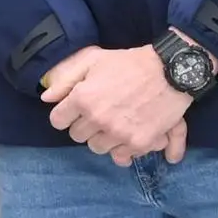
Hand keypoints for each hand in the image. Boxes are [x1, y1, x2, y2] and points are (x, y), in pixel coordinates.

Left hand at [41, 47, 192, 165]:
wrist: (170, 71)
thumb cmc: (129, 63)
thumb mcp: (93, 60)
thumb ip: (66, 79)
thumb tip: (47, 98)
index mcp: (82, 98)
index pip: (58, 121)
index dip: (66, 115)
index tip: (75, 112)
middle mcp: (98, 119)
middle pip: (78, 136)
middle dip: (85, 126)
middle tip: (98, 114)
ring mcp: (119, 133)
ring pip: (98, 149)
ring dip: (103, 139)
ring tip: (114, 125)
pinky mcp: (140, 143)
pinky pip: (122, 157)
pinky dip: (124, 150)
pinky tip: (128, 138)